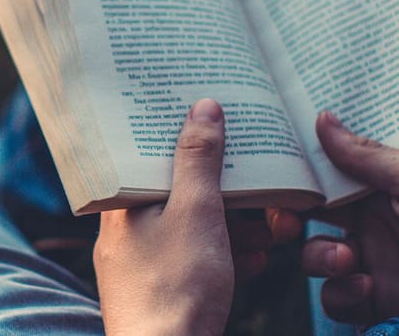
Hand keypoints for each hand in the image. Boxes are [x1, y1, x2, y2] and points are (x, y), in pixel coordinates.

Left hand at [93, 99, 299, 334]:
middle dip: (227, 189)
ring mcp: (142, 263)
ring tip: (277, 224)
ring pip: (193, 227)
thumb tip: (203, 107)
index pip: (147, 152)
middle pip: (178, 190)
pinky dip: (227, 254)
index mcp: (120, 203)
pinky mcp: (162, 291)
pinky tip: (258, 256)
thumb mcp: (195, 212)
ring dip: (236, 223)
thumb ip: (199, 159)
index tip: (214, 121)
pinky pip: (196, 259)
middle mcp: (124, 230)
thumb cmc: (175, 288)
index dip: (182, 134)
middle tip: (264, 182)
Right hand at [302, 112, 398, 335]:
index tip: (274, 174)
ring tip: (347, 257)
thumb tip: (321, 118)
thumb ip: (366, 156)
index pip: (326, 175)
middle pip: (311, 217)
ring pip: (317, 258)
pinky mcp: (382, 299)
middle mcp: (372, 221)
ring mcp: (375, 261)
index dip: (299, 174)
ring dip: (320, 256)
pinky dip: (343, 292)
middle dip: (291, 217)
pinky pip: (339, 298)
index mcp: (381, 184)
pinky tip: (368, 286)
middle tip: (287, 221)